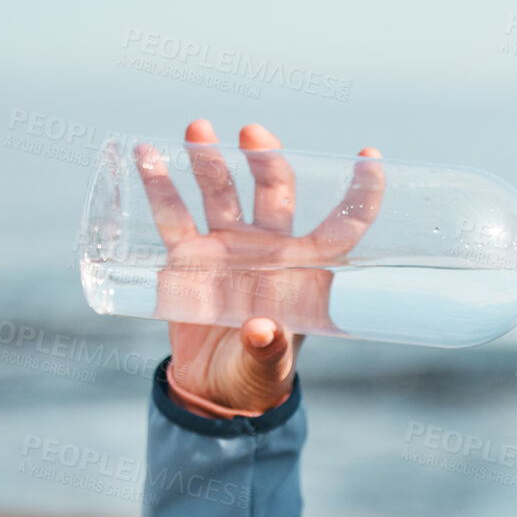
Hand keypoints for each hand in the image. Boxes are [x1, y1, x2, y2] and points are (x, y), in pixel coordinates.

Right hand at [136, 119, 382, 411]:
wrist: (212, 387)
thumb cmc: (254, 376)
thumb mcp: (265, 368)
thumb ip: (266, 351)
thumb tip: (260, 330)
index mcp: (303, 272)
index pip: (341, 227)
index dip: (360, 195)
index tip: (370, 158)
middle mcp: (269, 249)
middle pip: (275, 192)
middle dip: (265, 160)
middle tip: (253, 133)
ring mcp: (227, 247)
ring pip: (221, 192)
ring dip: (210, 159)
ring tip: (198, 129)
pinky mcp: (188, 257)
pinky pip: (173, 216)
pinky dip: (159, 185)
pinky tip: (146, 154)